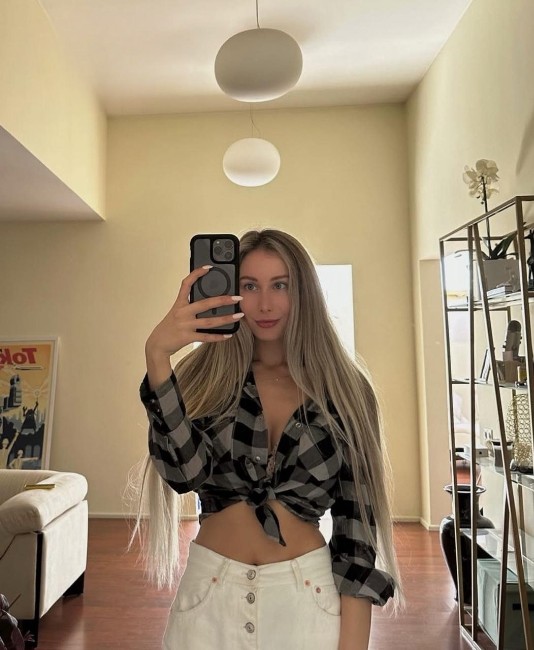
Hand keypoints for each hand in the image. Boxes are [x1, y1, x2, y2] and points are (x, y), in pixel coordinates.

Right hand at [145, 266, 242, 387]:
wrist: (157, 344)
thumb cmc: (169, 327)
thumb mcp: (176, 312)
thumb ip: (189, 306)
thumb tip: (209, 303)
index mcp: (179, 304)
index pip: (186, 284)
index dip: (197, 274)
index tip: (209, 267)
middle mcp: (182, 312)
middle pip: (205, 304)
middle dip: (223, 300)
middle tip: (237, 297)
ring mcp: (185, 325)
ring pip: (209, 322)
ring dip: (226, 319)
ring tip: (239, 316)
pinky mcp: (187, 337)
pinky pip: (206, 337)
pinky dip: (218, 336)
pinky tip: (228, 335)